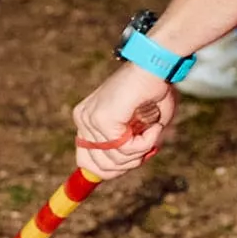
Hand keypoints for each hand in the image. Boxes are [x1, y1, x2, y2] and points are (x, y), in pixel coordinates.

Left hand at [73, 65, 175, 179]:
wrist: (153, 66)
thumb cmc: (149, 92)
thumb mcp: (135, 126)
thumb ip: (124, 148)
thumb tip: (119, 169)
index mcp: (86, 119)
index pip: (86, 161)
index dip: (110, 171)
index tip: (130, 163)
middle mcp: (83, 119)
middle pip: (101, 167)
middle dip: (129, 163)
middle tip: (147, 143)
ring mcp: (90, 119)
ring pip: (117, 160)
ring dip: (142, 150)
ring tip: (153, 129)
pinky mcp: (103, 120)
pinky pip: (127, 150)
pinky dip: (146, 143)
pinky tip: (153, 126)